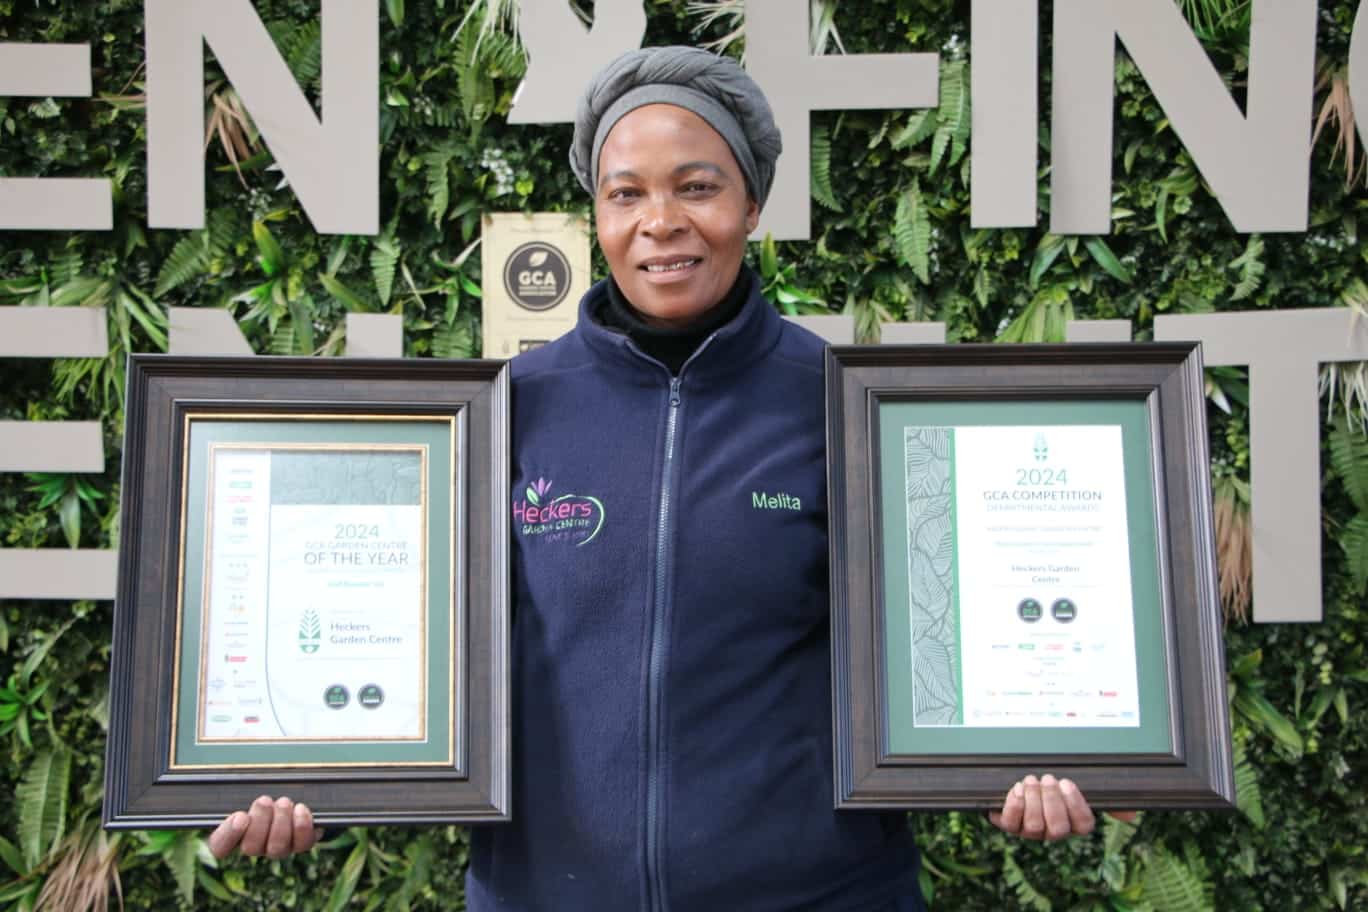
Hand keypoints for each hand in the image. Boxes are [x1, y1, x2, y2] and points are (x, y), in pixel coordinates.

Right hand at [207, 795, 322, 859]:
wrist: (291, 797)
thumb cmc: (263, 793)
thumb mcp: (246, 788)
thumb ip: (237, 792)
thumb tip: (239, 789)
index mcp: (233, 835)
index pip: (219, 847)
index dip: (228, 836)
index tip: (240, 816)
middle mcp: (255, 847)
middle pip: (251, 847)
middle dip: (260, 821)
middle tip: (265, 800)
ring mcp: (278, 849)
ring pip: (277, 847)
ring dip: (281, 821)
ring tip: (283, 803)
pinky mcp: (300, 844)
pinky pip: (302, 844)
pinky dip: (302, 826)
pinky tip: (300, 809)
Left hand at [988, 774, 1137, 840]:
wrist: (1021, 780)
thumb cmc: (1053, 784)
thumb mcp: (1077, 786)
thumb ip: (1103, 797)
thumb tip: (1131, 814)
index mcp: (1073, 822)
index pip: (1084, 825)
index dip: (1076, 805)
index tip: (1067, 783)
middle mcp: (1053, 831)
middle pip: (1058, 828)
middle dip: (1052, 801)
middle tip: (1048, 779)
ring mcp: (1030, 830)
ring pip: (1034, 826)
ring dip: (1033, 800)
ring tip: (1031, 781)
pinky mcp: (1009, 824)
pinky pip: (1010, 823)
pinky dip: (1014, 805)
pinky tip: (1017, 789)